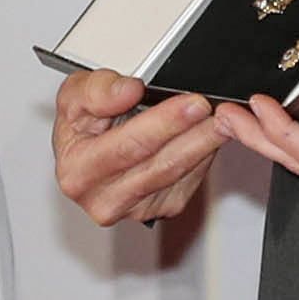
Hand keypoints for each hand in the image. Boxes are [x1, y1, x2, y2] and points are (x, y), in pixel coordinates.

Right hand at [53, 70, 229, 226]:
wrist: (85, 151)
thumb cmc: (80, 126)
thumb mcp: (74, 95)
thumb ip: (97, 90)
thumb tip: (127, 91)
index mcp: (78, 172)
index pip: (129, 146)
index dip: (165, 123)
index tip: (192, 103)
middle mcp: (104, 199)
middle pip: (160, 165)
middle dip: (193, 134)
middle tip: (219, 111)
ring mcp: (134, 209)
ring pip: (178, 175)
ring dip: (205, 145)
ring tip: (224, 120)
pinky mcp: (159, 210)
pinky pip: (188, 183)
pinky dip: (202, 157)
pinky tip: (209, 137)